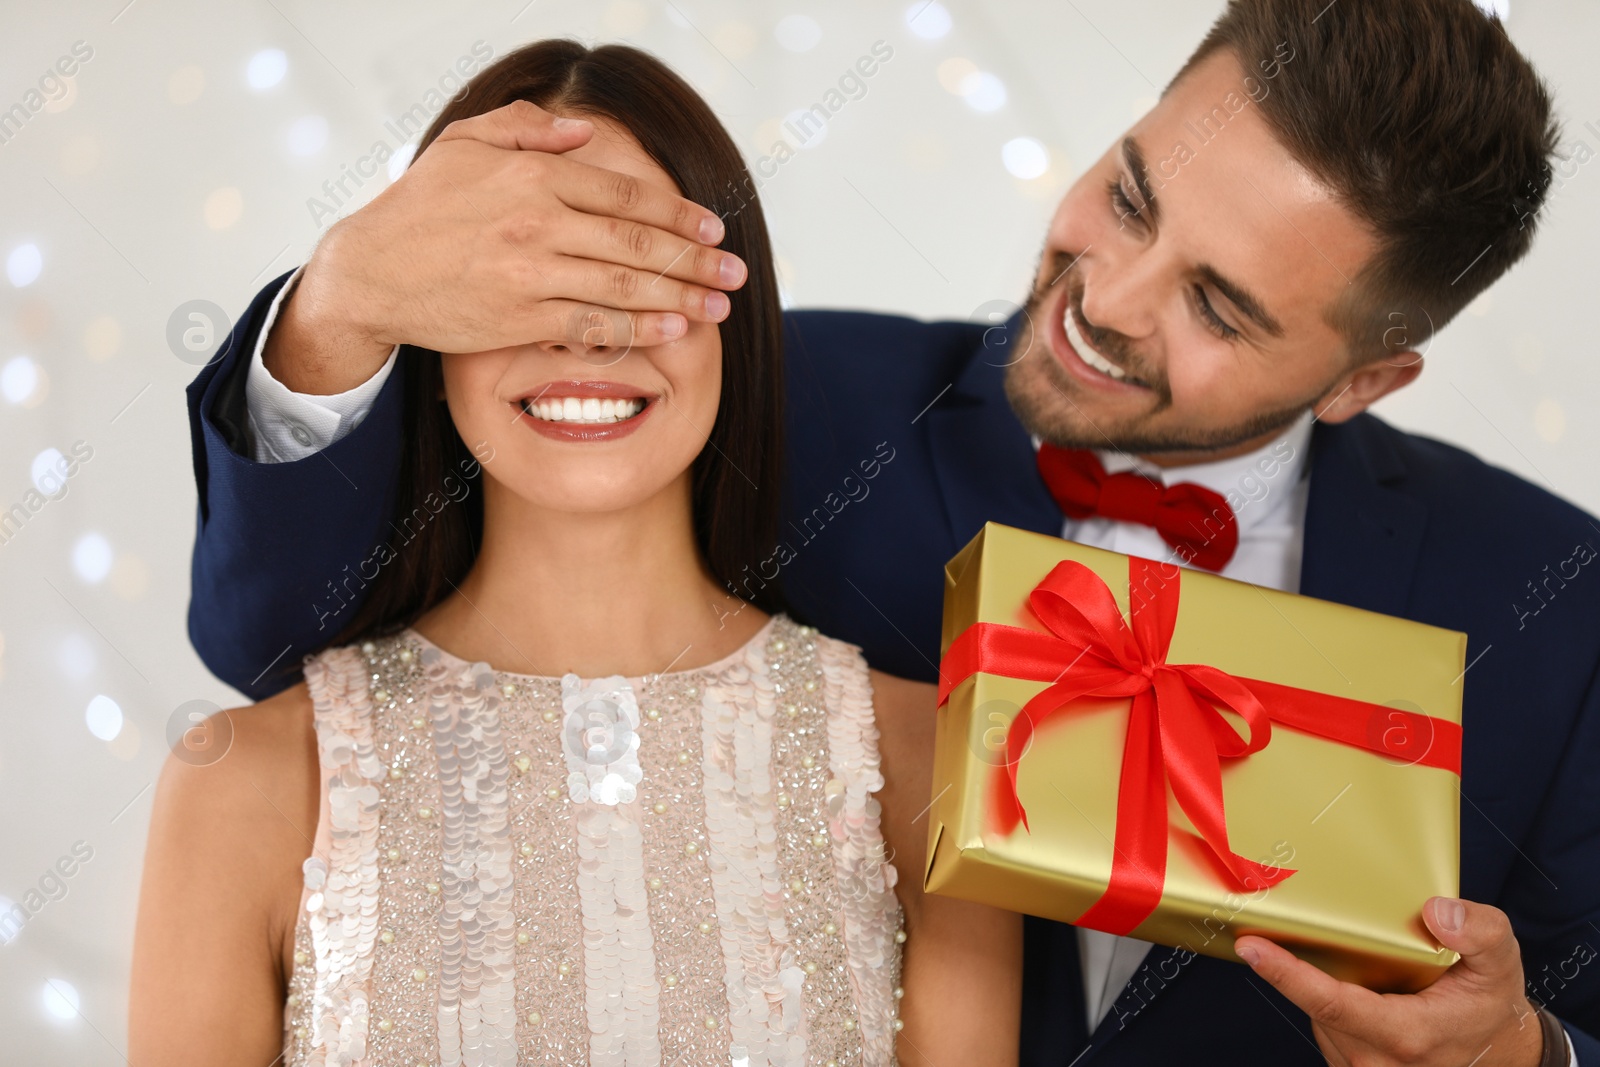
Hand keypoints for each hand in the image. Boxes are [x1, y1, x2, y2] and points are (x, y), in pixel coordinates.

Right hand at [265, 99, 744, 393]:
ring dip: (681, 298)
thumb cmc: (419, 206)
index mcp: (533, 175)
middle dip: (696, 260)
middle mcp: (538, 221)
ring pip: (623, 287)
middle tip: (737, 273)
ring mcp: (529, 272)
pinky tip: (673, 330)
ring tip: (720, 307)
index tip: (713, 229)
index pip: (625, 195)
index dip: (677, 214)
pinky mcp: (518, 317)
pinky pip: (592, 324)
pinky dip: (638, 328)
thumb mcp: (465, 143)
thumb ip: (527, 129)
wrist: (369, 271)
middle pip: (637, 243)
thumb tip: (586, 132)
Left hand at [1236, 897, 1548, 1066]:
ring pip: (1316, 1014)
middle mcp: (1377, 1060)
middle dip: (1298, 964)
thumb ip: (1479, 932)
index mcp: (1408, 1034)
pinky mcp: (1352, 1064)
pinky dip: (1327, 999)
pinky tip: (1352, 981)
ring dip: (1322, 982)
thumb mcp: (1501, 960)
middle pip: (1314, 1002)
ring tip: (1357, 962)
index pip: (1331, 1003)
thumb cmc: (1489, 1002)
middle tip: (1291, 926)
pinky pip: (1324, 1024)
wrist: (1498, 1050)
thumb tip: (1436, 913)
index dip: (1285, 974)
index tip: (1251, 946)